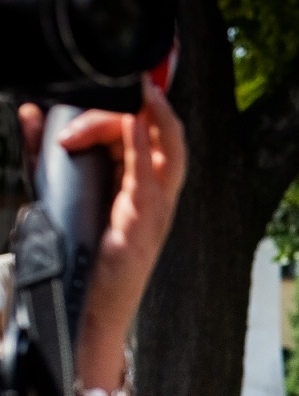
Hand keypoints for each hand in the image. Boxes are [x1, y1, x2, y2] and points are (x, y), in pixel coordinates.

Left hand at [18, 78, 187, 355]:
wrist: (84, 311)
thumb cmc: (78, 262)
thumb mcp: (55, 196)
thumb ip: (42, 155)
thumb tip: (33, 113)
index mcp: (143, 191)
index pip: (149, 137)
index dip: (124, 112)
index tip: (85, 110)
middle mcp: (158, 198)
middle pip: (163, 136)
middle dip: (149, 104)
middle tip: (127, 84)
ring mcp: (156, 211)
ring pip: (168, 150)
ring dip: (155, 116)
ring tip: (144, 90)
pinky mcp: (143, 223)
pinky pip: (150, 176)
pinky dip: (144, 145)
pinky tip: (134, 122)